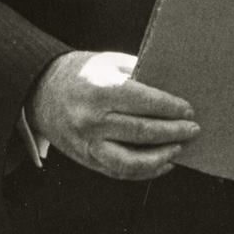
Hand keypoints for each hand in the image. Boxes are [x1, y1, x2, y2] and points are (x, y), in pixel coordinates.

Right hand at [27, 51, 199, 180]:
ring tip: (179, 148)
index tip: (189, 109)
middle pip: (142, 132)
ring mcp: (87, 143)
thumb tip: (173, 89)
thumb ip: (138, 75)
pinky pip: (119, 171)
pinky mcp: (86, 158)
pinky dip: (145, 171)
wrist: (39, 91)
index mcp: (99, 90)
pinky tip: (162, 163)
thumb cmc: (79, 72)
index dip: (170, 108)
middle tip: (193, 129)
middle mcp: (92, 120)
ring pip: (131, 161)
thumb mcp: (107, 62)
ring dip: (161, 157)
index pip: (144, 102)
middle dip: (173, 132)